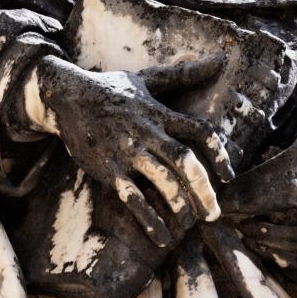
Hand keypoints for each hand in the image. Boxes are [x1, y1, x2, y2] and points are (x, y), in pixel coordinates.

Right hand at [30, 54, 233, 246]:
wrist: (67, 98)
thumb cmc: (112, 89)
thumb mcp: (148, 79)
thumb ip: (183, 75)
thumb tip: (218, 61)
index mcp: (161, 114)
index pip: (199, 132)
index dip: (218, 153)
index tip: (229, 175)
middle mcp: (148, 133)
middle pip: (184, 161)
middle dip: (204, 188)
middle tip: (215, 213)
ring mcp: (127, 152)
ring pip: (161, 181)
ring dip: (181, 205)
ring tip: (192, 223)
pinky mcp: (108, 169)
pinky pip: (132, 198)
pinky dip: (149, 219)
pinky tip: (161, 237)